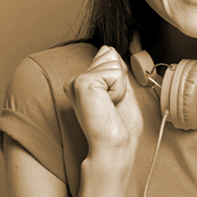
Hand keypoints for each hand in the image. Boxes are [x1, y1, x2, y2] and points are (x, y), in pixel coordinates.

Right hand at [66, 45, 142, 170]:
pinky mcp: (82, 83)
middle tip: (112, 105)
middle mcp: (76, 81)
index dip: (120, 77)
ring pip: (113, 63)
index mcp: (83, 83)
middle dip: (120, 80)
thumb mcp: (121, 92)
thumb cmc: (119, 128)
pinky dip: (118, 91)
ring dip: (120, 87)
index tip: (113, 102)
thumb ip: (114, 70)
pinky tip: (107, 106)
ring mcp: (76, 81)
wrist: (115, 147)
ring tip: (109, 107)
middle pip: (110, 55)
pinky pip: (114, 73)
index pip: (108, 56)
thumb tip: (109, 49)